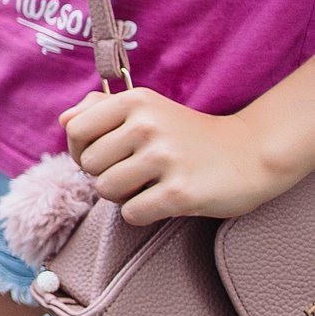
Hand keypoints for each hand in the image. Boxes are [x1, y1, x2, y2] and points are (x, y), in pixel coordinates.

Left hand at [63, 88, 293, 223]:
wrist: (251, 154)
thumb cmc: (187, 134)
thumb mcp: (147, 108)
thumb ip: (100, 108)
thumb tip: (64, 119)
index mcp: (135, 101)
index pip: (75, 130)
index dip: (82, 149)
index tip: (106, 154)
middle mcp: (147, 125)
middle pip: (89, 164)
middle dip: (105, 174)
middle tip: (135, 172)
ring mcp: (165, 159)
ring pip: (105, 190)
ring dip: (122, 196)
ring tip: (149, 185)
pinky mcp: (180, 192)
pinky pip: (131, 213)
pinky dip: (141, 214)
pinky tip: (162, 201)